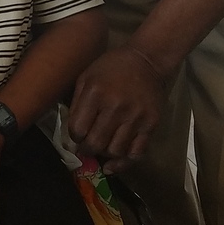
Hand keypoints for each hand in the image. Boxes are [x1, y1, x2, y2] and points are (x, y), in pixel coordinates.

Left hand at [69, 46, 167, 168]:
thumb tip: (72, 133)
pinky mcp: (151, 125)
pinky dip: (123, 163)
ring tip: (102, 148)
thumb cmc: (112, 67)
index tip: (77, 136)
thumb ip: (77, 103)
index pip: (78, 129)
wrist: (147, 60)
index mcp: (96, 93)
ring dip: (105, 155)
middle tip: (86, 148)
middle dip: (86, 150)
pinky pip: (136, 153)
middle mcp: (115, 107)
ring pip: (114, 151)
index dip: (74, 137)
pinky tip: (114, 164)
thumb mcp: (87, 76)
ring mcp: (135, 117)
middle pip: (95, 144)